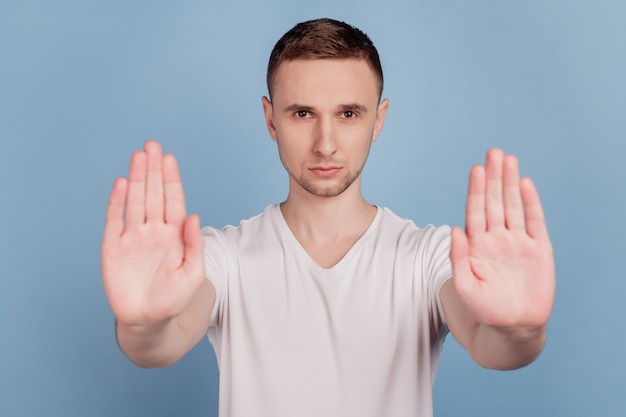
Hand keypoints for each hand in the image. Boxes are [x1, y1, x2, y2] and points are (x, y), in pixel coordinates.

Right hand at [102, 141, 204, 326]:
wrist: (148, 321)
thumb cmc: (173, 298)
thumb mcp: (193, 273)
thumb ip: (194, 245)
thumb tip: (195, 216)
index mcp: (174, 235)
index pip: (173, 201)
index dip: (171, 180)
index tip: (169, 158)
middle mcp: (153, 231)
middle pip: (153, 194)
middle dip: (153, 170)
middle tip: (152, 145)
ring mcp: (133, 237)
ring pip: (135, 201)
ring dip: (137, 179)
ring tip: (138, 155)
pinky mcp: (113, 248)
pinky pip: (115, 221)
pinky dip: (117, 203)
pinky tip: (121, 184)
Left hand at [450, 149, 554, 330]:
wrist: (514, 327)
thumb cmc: (486, 309)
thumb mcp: (465, 285)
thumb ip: (458, 257)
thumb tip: (454, 229)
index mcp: (476, 244)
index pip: (475, 210)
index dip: (475, 189)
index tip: (476, 169)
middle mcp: (496, 238)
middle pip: (493, 201)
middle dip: (493, 177)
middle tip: (493, 152)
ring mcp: (518, 241)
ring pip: (513, 205)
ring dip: (510, 183)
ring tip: (508, 160)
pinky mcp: (538, 249)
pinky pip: (534, 221)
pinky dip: (530, 203)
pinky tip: (525, 184)